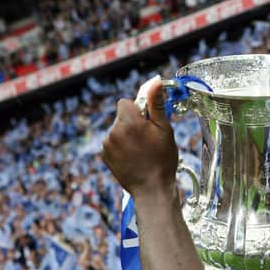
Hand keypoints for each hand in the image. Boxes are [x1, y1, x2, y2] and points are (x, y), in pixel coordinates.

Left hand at [102, 77, 177, 197]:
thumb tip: (155, 81)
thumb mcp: (164, 129)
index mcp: (128, 122)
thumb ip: (156, 103)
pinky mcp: (105, 156)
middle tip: (148, 140)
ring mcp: (107, 145)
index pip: (126, 103)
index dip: (138, 110)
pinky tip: (134, 159)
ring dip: (127, 136)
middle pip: (122, 117)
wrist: (152, 189)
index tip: (148, 122)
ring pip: (117, 131)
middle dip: (133, 123)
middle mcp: (113, 131)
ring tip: (142, 152)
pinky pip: (113, 144)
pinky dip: (122, 148)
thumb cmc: (163, 159)